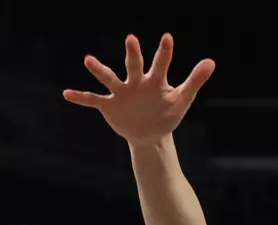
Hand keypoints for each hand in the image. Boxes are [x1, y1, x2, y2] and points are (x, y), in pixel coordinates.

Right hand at [63, 33, 213, 143]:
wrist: (150, 134)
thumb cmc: (167, 113)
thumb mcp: (182, 99)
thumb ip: (195, 80)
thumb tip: (211, 61)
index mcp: (155, 81)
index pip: (161, 64)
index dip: (165, 52)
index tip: (168, 38)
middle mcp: (136, 82)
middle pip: (134, 65)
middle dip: (132, 53)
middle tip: (131, 39)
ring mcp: (121, 93)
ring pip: (109, 78)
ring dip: (99, 70)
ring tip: (88, 59)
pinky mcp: (110, 105)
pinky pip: (93, 100)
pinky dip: (81, 98)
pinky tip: (66, 94)